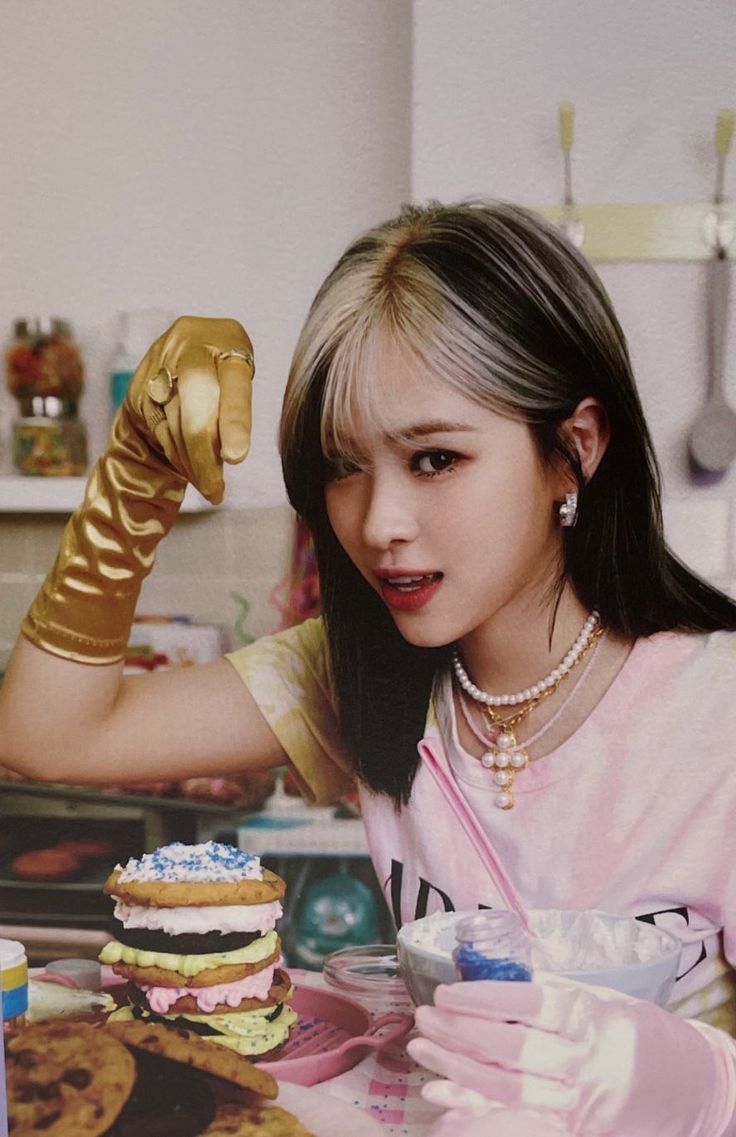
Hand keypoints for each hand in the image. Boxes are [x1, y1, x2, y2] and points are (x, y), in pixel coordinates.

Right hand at [126, 315, 253, 502]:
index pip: (234, 386)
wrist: (186, 345)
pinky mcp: (140, 388)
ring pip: (175, 426)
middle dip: (204, 457)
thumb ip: (234, 405)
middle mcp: (190, 348)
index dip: (235, 422)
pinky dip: (177, 455)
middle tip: (215, 491)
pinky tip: (190, 469)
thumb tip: (228, 456)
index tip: (236, 458)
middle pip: (195, 410)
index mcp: (227, 341)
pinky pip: (160, 430)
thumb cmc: (225, 368)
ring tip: (209, 487)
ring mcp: (159, 366)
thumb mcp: (240, 373)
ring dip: (192, 463)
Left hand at [407, 974, 735, 1136]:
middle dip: (460, 1032)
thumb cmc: (631, 1030)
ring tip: (421, 1048)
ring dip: (457, 1067)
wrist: (686, 1082)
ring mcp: (578, 1099)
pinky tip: (442, 1095)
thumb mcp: (598, 999)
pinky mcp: (574, 1127)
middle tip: (424, 1016)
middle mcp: (583, 1057)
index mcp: (588, 1014)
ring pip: (507, 1086)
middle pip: (511, 1048)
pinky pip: (517, 1119)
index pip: (528, 1003)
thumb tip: (490, 974)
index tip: (446, 992)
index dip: (483, 998)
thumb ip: (551, 993)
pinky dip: (475, 1109)